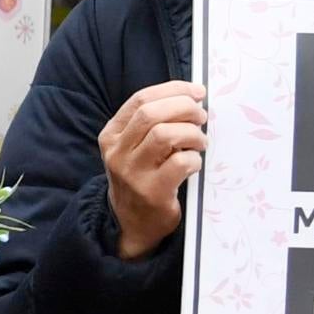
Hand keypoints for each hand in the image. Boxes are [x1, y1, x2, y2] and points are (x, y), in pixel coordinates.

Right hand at [100, 80, 208, 257]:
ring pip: (165, 135)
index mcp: (112, 135)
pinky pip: (180, 163)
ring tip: (200, 142)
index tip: (197, 92)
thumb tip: (192, 98)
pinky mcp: (152, 192)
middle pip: (151, 113)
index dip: (174, 90)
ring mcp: (132, 173)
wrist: (132, 223)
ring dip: (192, 133)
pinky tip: (194, 164)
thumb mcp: (133, 147)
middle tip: (201, 117)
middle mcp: (117, 153)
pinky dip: (195, 159)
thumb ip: (152, 123)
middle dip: (185, 108)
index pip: (141, 99)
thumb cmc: (141, 177)